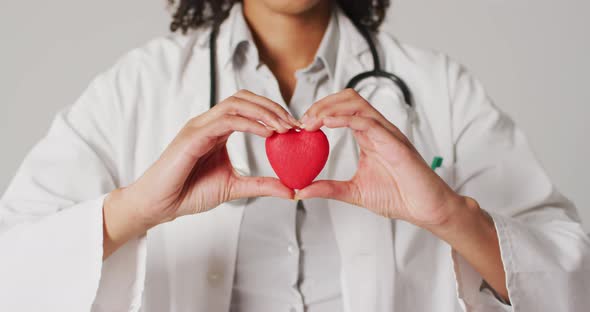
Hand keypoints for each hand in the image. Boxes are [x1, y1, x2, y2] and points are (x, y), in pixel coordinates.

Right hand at [103, 90, 297, 256]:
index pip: (248, 108)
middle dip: (272, 107)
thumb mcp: (234, 187)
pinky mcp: (193, 136)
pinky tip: (267, 133)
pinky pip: (225, 121)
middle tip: (294, 123)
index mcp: (217, 130)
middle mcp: (208, 123)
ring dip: (264, 112)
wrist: (160, 205)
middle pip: (244, 99)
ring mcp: (200, 126)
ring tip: (284, 126)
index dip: (273, 113)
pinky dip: (249, 123)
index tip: (295, 128)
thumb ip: (261, 184)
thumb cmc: (189, 192)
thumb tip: (290, 189)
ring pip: (236, 104)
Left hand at [297, 89, 467, 227]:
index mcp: (368, 137)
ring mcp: (387, 133)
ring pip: (357, 103)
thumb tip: (301, 190)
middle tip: (303, 121)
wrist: (426, 209)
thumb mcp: (354, 192)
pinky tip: (328, 123)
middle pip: (348, 99)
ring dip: (330, 108)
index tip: (301, 126)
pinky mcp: (395, 142)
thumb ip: (328, 188)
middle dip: (322, 104)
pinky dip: (346, 119)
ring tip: (312, 121)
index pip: (342, 110)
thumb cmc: (399, 197)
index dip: (320, 112)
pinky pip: (368, 122)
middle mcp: (377, 130)